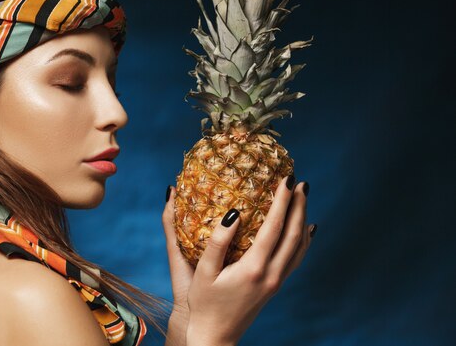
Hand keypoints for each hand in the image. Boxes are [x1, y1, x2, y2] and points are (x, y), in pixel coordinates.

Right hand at [166, 176, 312, 345]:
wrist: (215, 337)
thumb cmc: (204, 304)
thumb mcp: (203, 271)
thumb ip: (217, 241)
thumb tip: (233, 213)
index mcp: (254, 268)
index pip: (274, 227)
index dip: (282, 201)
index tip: (287, 179)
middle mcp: (271, 274)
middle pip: (294, 234)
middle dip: (299, 206)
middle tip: (301, 182)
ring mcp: (276, 281)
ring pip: (299, 246)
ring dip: (303, 219)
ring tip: (304, 198)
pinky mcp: (275, 286)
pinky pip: (296, 258)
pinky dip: (304, 240)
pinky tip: (307, 230)